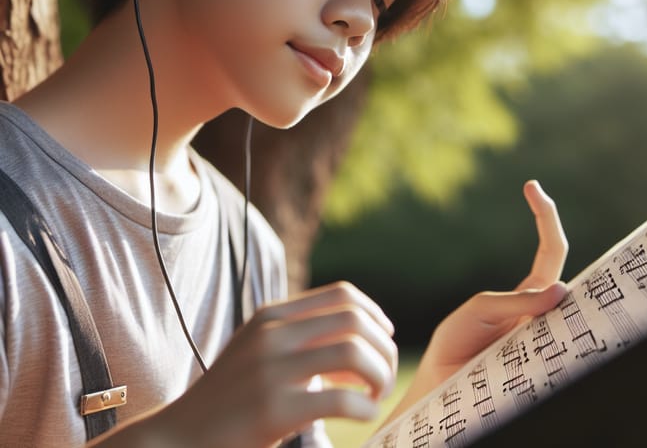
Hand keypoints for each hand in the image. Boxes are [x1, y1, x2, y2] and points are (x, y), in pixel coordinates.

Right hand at [148, 281, 397, 447]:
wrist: (178, 437)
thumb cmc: (228, 398)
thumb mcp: (258, 350)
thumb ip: (299, 337)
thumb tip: (359, 342)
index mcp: (272, 315)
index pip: (342, 294)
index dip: (374, 313)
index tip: (386, 336)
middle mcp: (273, 334)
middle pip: (355, 320)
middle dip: (384, 347)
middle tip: (385, 375)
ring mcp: (272, 369)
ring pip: (353, 352)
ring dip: (380, 374)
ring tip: (376, 394)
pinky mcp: (273, 409)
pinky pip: (342, 399)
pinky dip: (366, 407)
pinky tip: (364, 416)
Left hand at [384, 180, 567, 421]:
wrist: (441, 386)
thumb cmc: (455, 345)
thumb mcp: (477, 312)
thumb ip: (515, 300)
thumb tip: (563, 289)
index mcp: (527, 297)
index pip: (551, 253)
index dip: (546, 218)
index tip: (532, 185)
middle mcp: (543, 313)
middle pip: (567, 272)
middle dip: (554, 234)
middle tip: (531, 212)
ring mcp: (547, 336)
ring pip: (575, 307)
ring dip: (565, 290)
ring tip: (521, 275)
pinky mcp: (545, 362)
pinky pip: (563, 342)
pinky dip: (565, 331)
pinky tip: (554, 320)